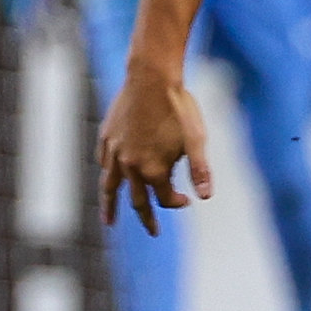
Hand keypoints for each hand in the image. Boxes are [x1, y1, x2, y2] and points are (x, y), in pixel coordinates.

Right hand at [96, 62, 211, 235]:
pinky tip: (109, 176)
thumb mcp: (197, 140)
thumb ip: (200, 170)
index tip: (187, 200)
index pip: (165, 198)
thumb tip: (206, 197)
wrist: (151, 79)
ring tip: (110, 222)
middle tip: (153, 231)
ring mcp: (115, 152)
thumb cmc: (179, 109)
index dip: (178, 202)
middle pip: (137, 200)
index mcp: (153, 170)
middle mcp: (130, 166)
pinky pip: (104, 163)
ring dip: (111, 206)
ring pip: (110, 186)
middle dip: (147, 217)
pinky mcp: (107, 137)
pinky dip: (108, 174)